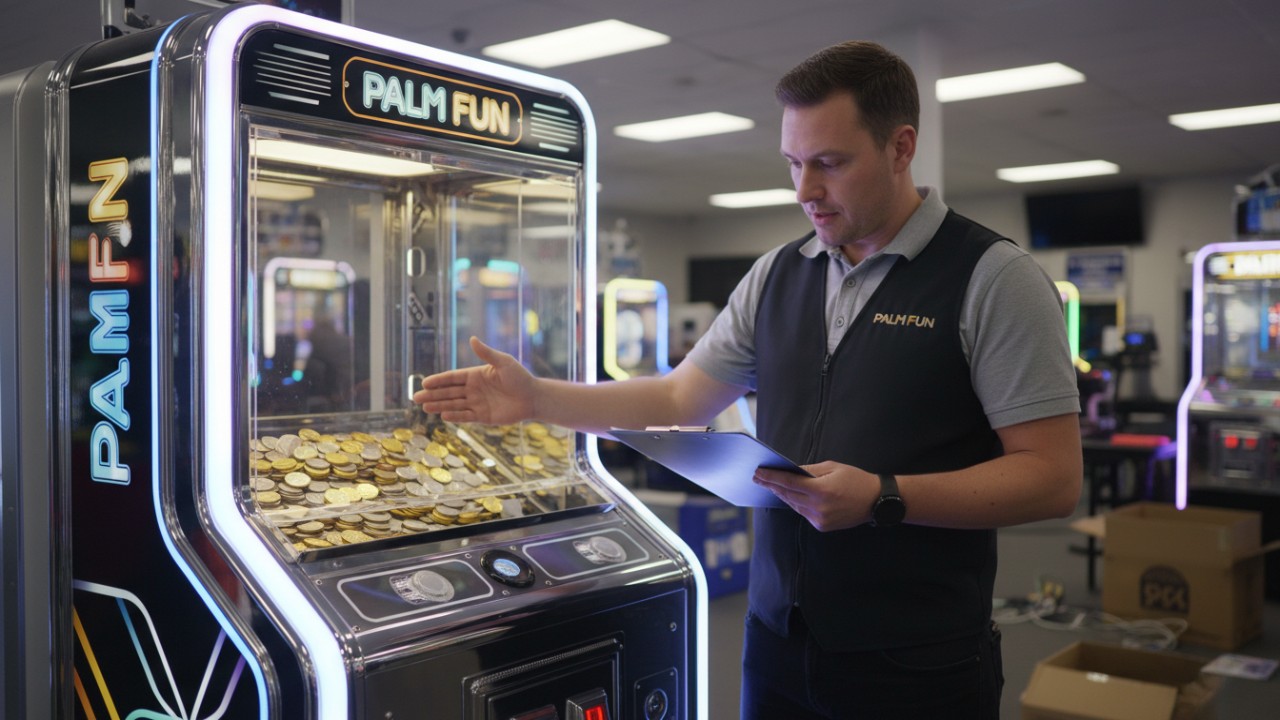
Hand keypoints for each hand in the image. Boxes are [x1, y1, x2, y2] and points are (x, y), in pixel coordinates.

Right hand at [413, 336, 535, 423]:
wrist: (533, 397)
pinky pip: (466, 416)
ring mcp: (478, 403)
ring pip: (454, 404)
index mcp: (476, 375)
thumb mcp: (503, 362)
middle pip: (449, 392)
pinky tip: (443, 415)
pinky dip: (455, 416)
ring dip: (439, 405)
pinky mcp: (484, 416)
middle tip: (416, 397)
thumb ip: (486, 353)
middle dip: (433, 394)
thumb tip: (472, 339)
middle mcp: (474, 390)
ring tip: (425, 407)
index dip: (438, 380)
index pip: (452, 378)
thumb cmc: (520, 377)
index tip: (425, 382)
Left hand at [753, 461, 876, 530]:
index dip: (771, 477)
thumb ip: (810, 470)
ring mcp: (820, 519)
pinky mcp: (822, 526)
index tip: (758, 472)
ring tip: (770, 485)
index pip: (789, 483)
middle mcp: (819, 507)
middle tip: (758, 478)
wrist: (876, 501)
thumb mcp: (833, 467)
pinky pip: (803, 513)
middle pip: (787, 495)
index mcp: (822, 490)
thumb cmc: (856, 480)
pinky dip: (795, 503)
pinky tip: (789, 495)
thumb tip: (790, 470)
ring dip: (782, 495)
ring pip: (793, 505)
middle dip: (772, 485)